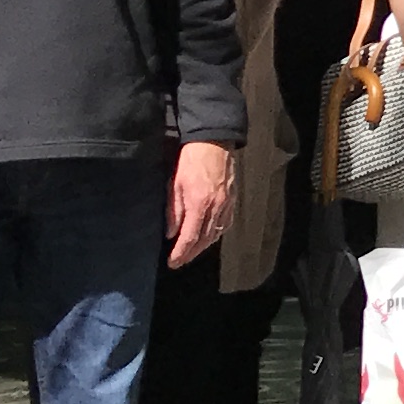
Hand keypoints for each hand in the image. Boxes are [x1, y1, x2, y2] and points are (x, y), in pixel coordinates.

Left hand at [166, 141, 236, 268]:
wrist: (213, 141)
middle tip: (180, 261)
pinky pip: (226, 223)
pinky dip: (216, 234)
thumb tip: (171, 233)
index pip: (190, 237)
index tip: (173, 263)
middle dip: (191, 253)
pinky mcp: (232, 198)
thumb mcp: (174, 184)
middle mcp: (216, 208)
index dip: (181, 253)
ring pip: (216, 233)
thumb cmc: (190, 160)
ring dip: (204, 246)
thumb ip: (174, 211)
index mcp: (200, 204)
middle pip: (205, 239)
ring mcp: (227, 204)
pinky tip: (210, 237)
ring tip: (192, 252)